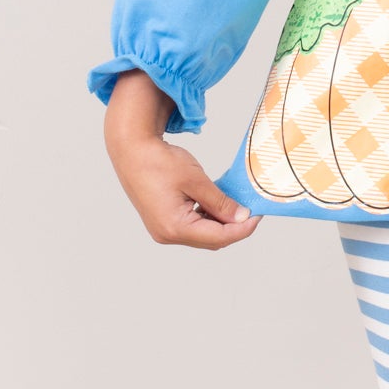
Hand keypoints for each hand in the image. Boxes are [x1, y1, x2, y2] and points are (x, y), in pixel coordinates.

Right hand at [102, 68, 260, 249]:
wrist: (130, 149)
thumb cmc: (157, 161)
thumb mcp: (195, 180)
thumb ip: (219, 202)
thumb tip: (241, 217)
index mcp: (174, 227)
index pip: (218, 237)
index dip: (242, 228)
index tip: (258, 215)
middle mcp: (166, 234)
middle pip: (211, 239)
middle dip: (233, 226)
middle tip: (250, 208)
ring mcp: (163, 230)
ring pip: (202, 235)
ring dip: (220, 222)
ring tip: (235, 204)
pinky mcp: (162, 222)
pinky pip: (191, 227)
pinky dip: (207, 218)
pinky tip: (215, 203)